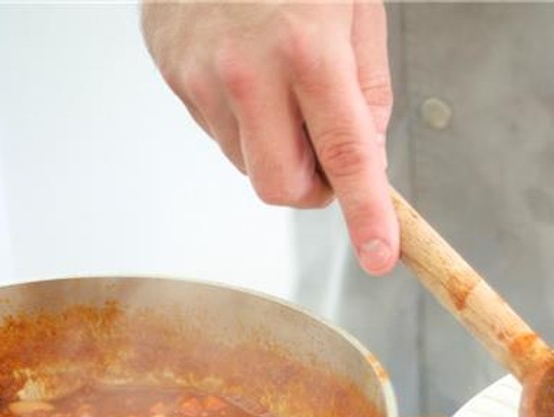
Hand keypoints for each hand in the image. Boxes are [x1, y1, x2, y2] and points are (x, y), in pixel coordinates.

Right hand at [142, 1, 397, 274]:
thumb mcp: (357, 6)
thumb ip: (367, 88)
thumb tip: (366, 155)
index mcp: (308, 50)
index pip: (346, 157)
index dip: (367, 214)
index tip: (380, 254)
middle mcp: (248, 72)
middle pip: (282, 187)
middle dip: (312, 187)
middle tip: (326, 153)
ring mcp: (201, 76)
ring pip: (247, 165)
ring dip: (274, 148)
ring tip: (279, 84)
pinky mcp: (172, 73)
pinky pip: (216, 131)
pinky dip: (241, 120)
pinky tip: (245, 69)